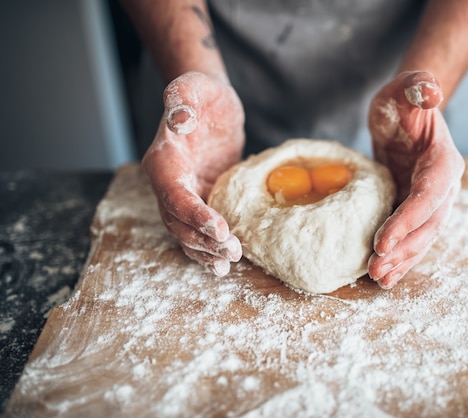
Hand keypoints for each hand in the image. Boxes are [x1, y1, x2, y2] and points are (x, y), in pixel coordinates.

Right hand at [142, 71, 244, 275]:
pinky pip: (198, 228)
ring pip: (185, 232)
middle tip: (233, 252)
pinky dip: (208, 246)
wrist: (209, 102)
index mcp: (163, 161)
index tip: (221, 229)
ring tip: (228, 264)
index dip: (195, 215)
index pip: (174, 195)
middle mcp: (168, 182)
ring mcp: (182, 193)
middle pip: (178, 221)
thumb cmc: (202, 93)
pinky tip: (223, 262)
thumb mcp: (194, 86)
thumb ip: (182, 98)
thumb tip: (180, 118)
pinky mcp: (199, 198)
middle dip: (203, 240)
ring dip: (204, 250)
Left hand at [367, 71, 464, 288]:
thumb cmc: (404, 101)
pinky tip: (384, 276)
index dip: (408, 220)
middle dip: (403, 249)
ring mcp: (431, 201)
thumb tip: (429, 92)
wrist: (406, 116)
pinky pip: (412, 238)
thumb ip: (417, 87)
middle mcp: (443, 186)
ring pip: (421, 238)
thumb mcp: (404, 88)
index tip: (383, 240)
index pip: (429, 195)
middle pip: (428, 225)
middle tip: (376, 268)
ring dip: (402, 260)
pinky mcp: (416, 210)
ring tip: (378, 279)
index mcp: (443, 161)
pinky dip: (400, 257)